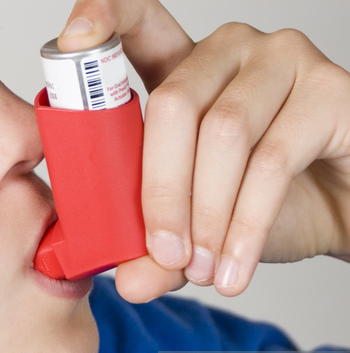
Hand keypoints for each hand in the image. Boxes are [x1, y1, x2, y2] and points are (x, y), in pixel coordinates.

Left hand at [59, 0, 349, 301]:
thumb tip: (130, 283)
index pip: (138, 22)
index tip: (73, 39)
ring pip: (222, 135)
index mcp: (184, 68)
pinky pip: (271, 162)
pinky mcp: (330, 90)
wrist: (343, 210)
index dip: (104, 17)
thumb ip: (158, 248)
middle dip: (161, 192)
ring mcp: (282, 62)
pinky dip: (245, 225)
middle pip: (174, 105)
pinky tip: (234, 267)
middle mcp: (230, 52)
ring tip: (203, 268)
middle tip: (163, 252)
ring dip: (206, 216)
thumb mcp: (197, 225)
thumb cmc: (268, 200)